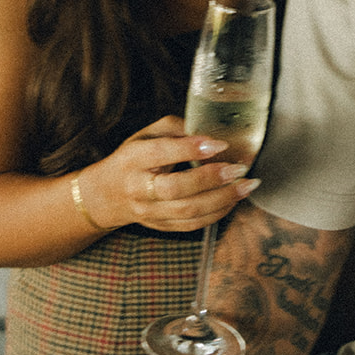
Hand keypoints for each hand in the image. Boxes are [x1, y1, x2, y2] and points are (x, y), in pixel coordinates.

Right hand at [76, 115, 259, 233]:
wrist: (107, 195)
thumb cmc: (132, 158)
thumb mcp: (145, 135)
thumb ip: (174, 127)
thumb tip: (208, 129)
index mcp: (133, 159)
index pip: (161, 153)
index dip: (191, 148)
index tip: (220, 143)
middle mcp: (139, 188)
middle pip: (176, 188)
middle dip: (211, 179)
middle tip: (238, 168)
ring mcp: (150, 212)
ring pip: (188, 211)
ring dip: (223, 199)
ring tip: (246, 185)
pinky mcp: (161, 226)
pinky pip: (192, 225)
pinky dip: (217, 214)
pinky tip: (234, 200)